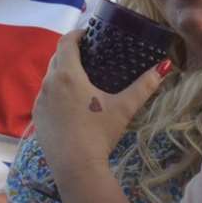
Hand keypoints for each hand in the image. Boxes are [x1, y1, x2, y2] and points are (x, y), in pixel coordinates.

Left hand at [30, 29, 169, 177]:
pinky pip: (45, 96)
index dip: (76, 34)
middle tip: (89, 55)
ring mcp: (39, 102)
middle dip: (70, 53)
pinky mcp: (36, 118)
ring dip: (62, 73)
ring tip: (80, 79)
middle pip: (56, 58)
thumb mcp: (124, 108)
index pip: (66, 42)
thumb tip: (165, 66)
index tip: (87, 34)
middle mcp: (48, 84)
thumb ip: (144, 85)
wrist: (76, 168)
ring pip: (49, 78)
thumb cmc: (100, 133)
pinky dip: (56, 92)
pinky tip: (69, 103)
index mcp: (67, 75)